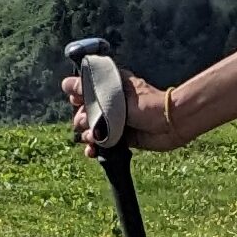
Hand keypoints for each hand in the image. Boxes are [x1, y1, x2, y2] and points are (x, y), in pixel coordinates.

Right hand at [61, 66, 179, 155]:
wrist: (170, 124)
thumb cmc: (144, 104)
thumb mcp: (114, 94)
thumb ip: (88, 90)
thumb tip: (66, 83)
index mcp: (110, 86)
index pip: (84, 90)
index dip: (78, 97)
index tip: (77, 101)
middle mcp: (111, 103)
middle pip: (84, 112)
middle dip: (82, 118)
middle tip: (88, 120)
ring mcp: (115, 121)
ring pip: (91, 129)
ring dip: (87, 135)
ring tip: (94, 137)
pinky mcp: (120, 138)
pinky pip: (102, 144)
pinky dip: (95, 149)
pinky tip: (92, 152)